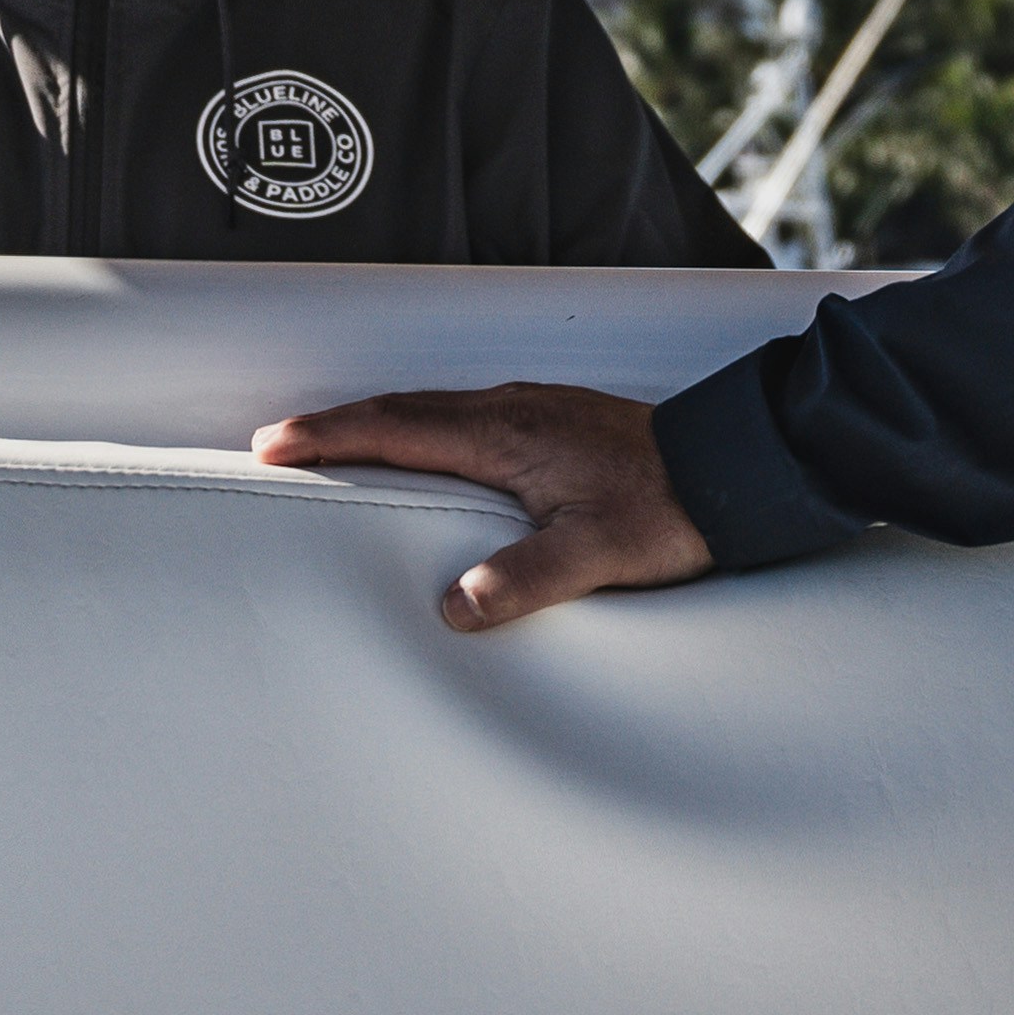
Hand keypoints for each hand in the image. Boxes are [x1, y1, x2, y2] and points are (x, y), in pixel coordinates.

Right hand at [252, 382, 713, 631]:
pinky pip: (465, 417)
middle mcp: (514, 410)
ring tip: (335, 446)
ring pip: (435, 410)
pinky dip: (422, 429)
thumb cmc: (671, 509)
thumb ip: (526, 579)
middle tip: (280, 443)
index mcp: (508, 434)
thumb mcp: (599, 555)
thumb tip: (456, 604)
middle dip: (337, 425)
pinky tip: (425, 454)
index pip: (398, 428)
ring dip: (379, 424)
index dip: (331, 435)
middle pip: (405, 410)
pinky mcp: (555, 422)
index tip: (276, 442)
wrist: (737, 468)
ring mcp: (536, 410)